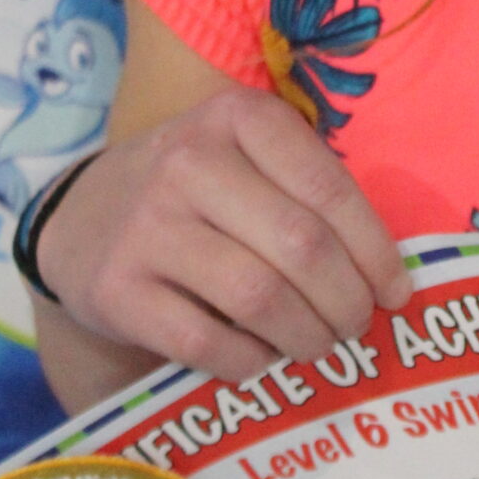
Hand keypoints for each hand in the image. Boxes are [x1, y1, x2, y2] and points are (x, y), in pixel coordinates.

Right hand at [36, 88, 410, 382]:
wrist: (82, 218)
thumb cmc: (197, 191)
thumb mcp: (246, 158)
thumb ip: (308, 192)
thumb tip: (385, 274)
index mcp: (237, 118)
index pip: (329, 190)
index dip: (375, 251)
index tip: (396, 292)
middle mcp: (189, 163)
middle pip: (301, 246)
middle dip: (346, 300)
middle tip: (357, 325)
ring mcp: (148, 227)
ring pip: (258, 296)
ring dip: (305, 335)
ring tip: (317, 344)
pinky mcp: (117, 289)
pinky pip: (206, 341)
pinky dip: (249, 360)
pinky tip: (261, 358)